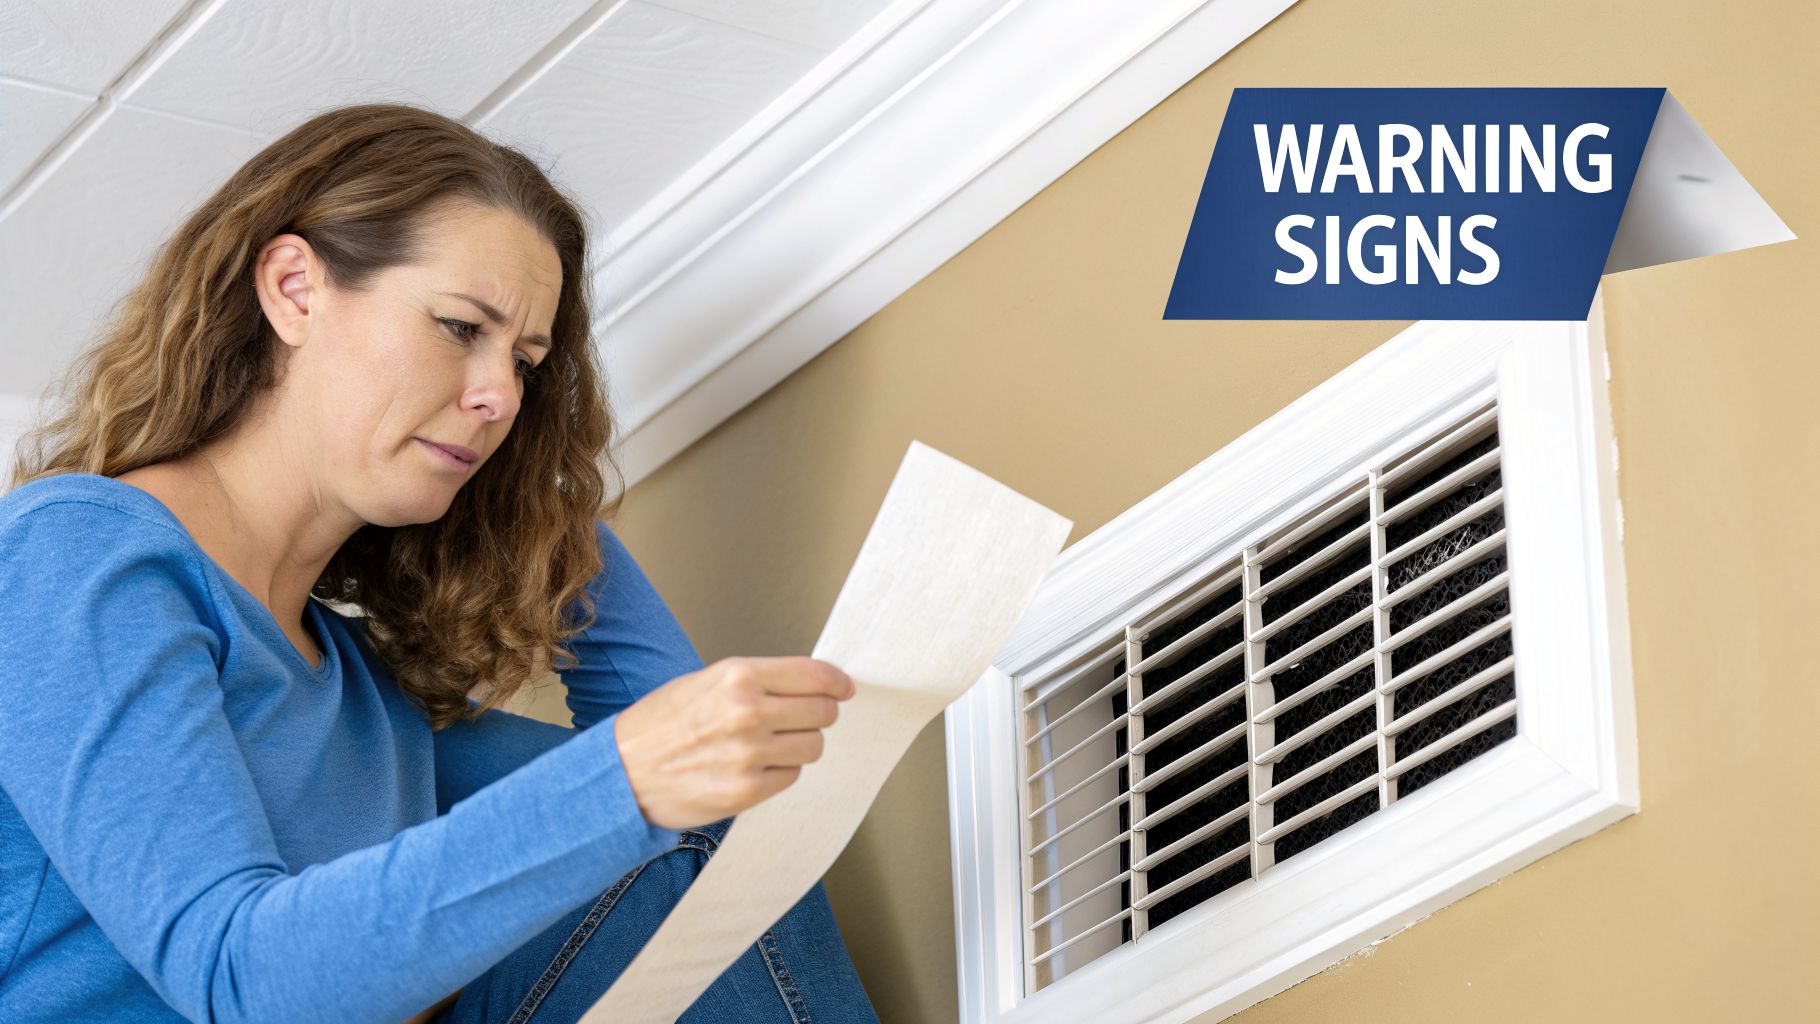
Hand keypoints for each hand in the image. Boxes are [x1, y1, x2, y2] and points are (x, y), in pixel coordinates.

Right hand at [612, 656, 854, 830]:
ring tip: (767, 745)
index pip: (815, 675)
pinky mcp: (747, 791)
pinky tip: (753, 767)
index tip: (844, 689)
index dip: (837, 683)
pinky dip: (780, 771)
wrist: (619, 774)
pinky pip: (792, 776)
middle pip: (823, 712)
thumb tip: (811, 685)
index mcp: (737, 676)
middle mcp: (748, 711)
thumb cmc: (659, 725)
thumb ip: (758, 681)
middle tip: (800, 719)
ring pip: (813, 746)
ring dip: (799, 745)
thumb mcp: (705, 682)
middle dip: (817, 715)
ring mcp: (749, 754)